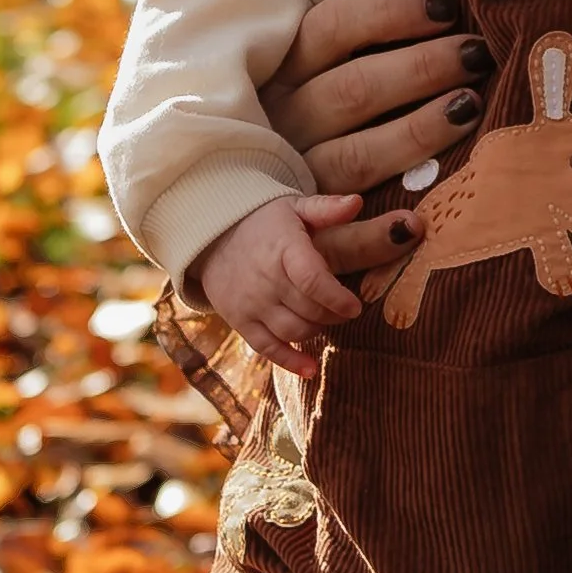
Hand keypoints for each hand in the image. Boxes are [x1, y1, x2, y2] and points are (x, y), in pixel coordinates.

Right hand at [194, 193, 366, 376]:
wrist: (214, 236)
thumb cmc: (265, 222)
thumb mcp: (295, 207)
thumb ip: (326, 208)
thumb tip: (357, 203)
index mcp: (283, 250)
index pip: (313, 280)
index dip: (337, 298)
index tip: (356, 307)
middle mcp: (266, 280)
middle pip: (309, 310)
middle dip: (334, 314)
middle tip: (345, 309)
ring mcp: (251, 304)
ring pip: (293, 331)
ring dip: (317, 331)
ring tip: (327, 320)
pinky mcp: (240, 321)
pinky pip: (267, 348)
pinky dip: (291, 361)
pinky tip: (311, 369)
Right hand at [257, 0, 492, 279]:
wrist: (249, 213)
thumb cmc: (314, 111)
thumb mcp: (314, 66)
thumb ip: (360, 40)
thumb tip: (443, 9)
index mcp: (280, 70)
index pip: (332, 28)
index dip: (391, 13)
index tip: (447, 9)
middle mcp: (282, 123)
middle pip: (354, 89)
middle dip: (424, 67)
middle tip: (477, 54)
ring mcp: (291, 181)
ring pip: (356, 157)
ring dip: (418, 133)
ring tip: (470, 108)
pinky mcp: (302, 236)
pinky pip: (336, 243)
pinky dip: (375, 238)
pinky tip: (417, 225)